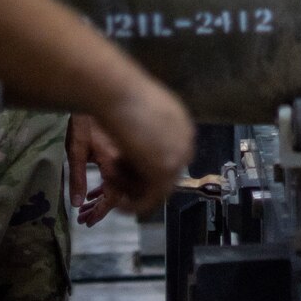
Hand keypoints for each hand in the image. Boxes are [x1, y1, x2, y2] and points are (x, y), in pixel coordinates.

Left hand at [66, 112, 124, 227]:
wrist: (100, 89)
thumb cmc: (83, 121)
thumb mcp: (75, 149)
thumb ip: (77, 177)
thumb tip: (77, 204)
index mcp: (114, 161)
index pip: (114, 196)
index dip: (102, 211)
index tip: (88, 222)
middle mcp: (128, 159)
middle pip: (123, 192)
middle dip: (103, 207)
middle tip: (84, 217)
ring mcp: (132, 153)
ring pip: (127, 182)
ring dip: (107, 196)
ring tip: (88, 205)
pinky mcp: (132, 146)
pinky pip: (129, 171)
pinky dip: (114, 183)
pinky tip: (98, 187)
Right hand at [89, 76, 193, 217]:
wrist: (118, 94)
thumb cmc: (123, 97)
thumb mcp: (143, 113)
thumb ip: (149, 131)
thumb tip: (142, 149)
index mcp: (183, 125)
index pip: (172, 156)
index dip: (148, 167)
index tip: (127, 172)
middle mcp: (187, 140)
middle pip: (168, 174)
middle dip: (143, 181)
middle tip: (119, 182)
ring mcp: (179, 156)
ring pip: (158, 188)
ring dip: (134, 192)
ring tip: (113, 183)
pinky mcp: (165, 172)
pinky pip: (151, 199)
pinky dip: (135, 206)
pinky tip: (119, 205)